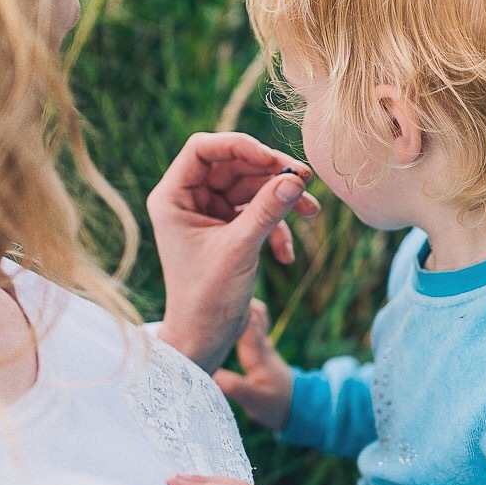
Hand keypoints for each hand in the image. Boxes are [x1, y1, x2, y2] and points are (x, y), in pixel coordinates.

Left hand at [147, 133, 319, 372]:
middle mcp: (189, 199)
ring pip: (251, 188)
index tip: (274, 160)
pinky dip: (277, 227)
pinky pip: (258, 211)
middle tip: (305, 179)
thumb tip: (295, 179)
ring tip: (312, 212)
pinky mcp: (229, 229)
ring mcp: (210, 213)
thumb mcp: (239, 249)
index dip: (240, 145)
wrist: (205, 339)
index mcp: (173, 197)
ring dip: (282, 199)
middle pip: (234, 165)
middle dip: (271, 174)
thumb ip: (267, 210)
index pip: (203, 148)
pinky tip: (286, 255)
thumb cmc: (207, 297)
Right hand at [212, 300, 294, 429]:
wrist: (294, 404)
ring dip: (237, 304)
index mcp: (257, 353)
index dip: (232, 308)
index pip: (246, 323)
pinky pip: (250, 322)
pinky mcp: (259, 345)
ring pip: (252, 313)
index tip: (212, 298)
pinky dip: (239, 315)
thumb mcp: (255, 401)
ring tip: (212, 299)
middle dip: (233, 299)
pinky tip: (221, 315)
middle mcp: (260, 343)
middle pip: (251, 311)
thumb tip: (210, 374)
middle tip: (209, 291)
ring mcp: (261, 342)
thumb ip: (235, 387)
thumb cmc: (275, 404)